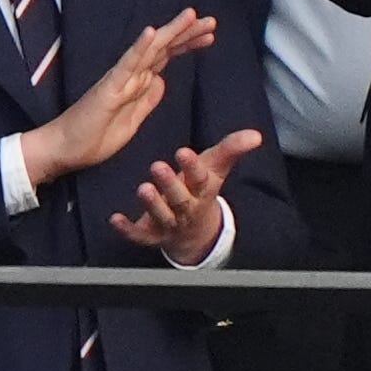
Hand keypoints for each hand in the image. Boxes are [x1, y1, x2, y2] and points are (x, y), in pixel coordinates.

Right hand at [19, 10, 214, 189]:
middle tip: (211, 21)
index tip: (208, 35)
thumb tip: (161, 81)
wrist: (64, 149)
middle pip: (163, 49)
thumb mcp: (132, 122)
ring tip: (191, 16)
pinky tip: (151, 32)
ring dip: (170, 33)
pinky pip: (127, 65)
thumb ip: (147, 100)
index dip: (186, 44)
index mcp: (136, 84)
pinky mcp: (109, 88)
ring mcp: (119, 79)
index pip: (165, 58)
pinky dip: (139, 48)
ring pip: (150, 51)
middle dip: (186, 34)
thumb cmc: (93, 137)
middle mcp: (129, 75)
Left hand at [112, 129, 263, 262]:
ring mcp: (169, 224)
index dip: (193, 167)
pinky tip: (115, 219)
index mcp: (201, 190)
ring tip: (143, 189)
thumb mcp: (216, 169)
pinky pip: (140, 235)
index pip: (200, 178)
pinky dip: (127, 229)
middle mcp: (186, 208)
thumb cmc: (201, 190)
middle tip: (157, 167)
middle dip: (170, 185)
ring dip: (152, 204)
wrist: (197, 232)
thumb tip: (255, 135)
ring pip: (161, 216)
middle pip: (179, 198)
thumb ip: (231, 149)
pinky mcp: (152, 235)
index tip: (183, 152)